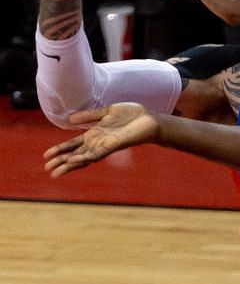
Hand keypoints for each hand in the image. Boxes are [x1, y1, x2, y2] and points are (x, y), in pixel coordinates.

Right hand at [43, 103, 159, 177]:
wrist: (149, 118)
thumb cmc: (131, 115)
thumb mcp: (106, 112)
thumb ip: (89, 116)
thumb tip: (70, 119)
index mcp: (95, 134)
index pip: (73, 145)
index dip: (60, 150)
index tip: (46, 156)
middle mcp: (98, 142)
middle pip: (75, 154)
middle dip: (61, 161)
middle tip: (47, 169)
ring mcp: (105, 145)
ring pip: (83, 158)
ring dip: (70, 164)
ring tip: (56, 172)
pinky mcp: (113, 146)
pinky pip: (96, 154)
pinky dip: (84, 158)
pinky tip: (74, 160)